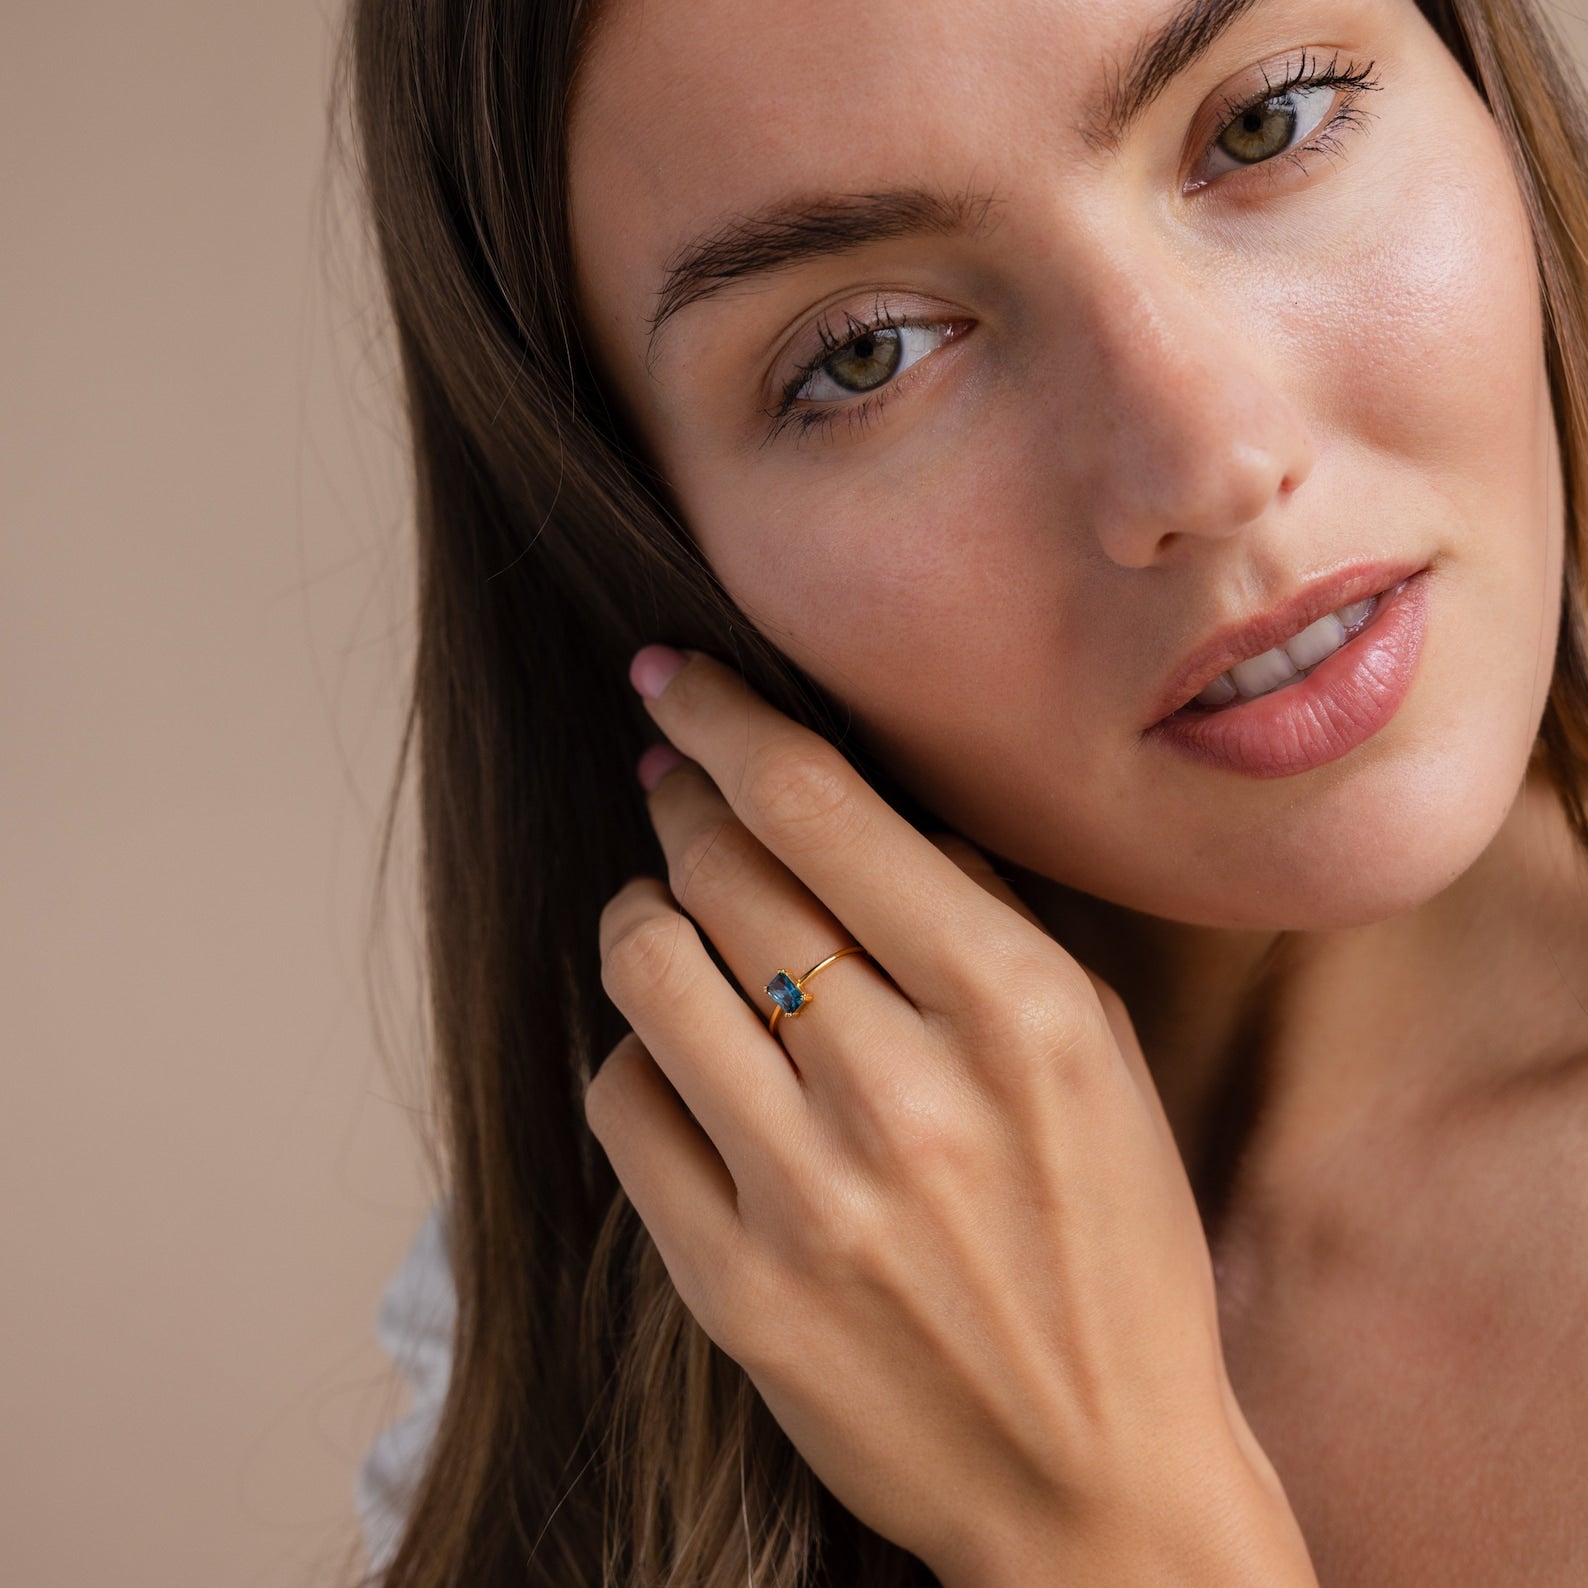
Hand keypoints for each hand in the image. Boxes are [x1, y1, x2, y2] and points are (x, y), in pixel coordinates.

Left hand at [586, 645, 1314, 1586]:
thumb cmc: (1114, 1255)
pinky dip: (640, 1052)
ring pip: (646, 968)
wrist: (1097, 1486)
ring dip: (641, 913)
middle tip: (673, 784)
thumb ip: (985, 920)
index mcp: (1020, 1013)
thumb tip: (852, 807)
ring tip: (665, 911)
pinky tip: (682, 1055)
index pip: (820, 808)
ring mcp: (807, 1195)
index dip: (724, 719)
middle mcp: (906, 1091)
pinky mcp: (733, 1284)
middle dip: (680, 799)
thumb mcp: (1101, 1059)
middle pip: (720, 868)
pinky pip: (624, 1101)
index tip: (673, 681)